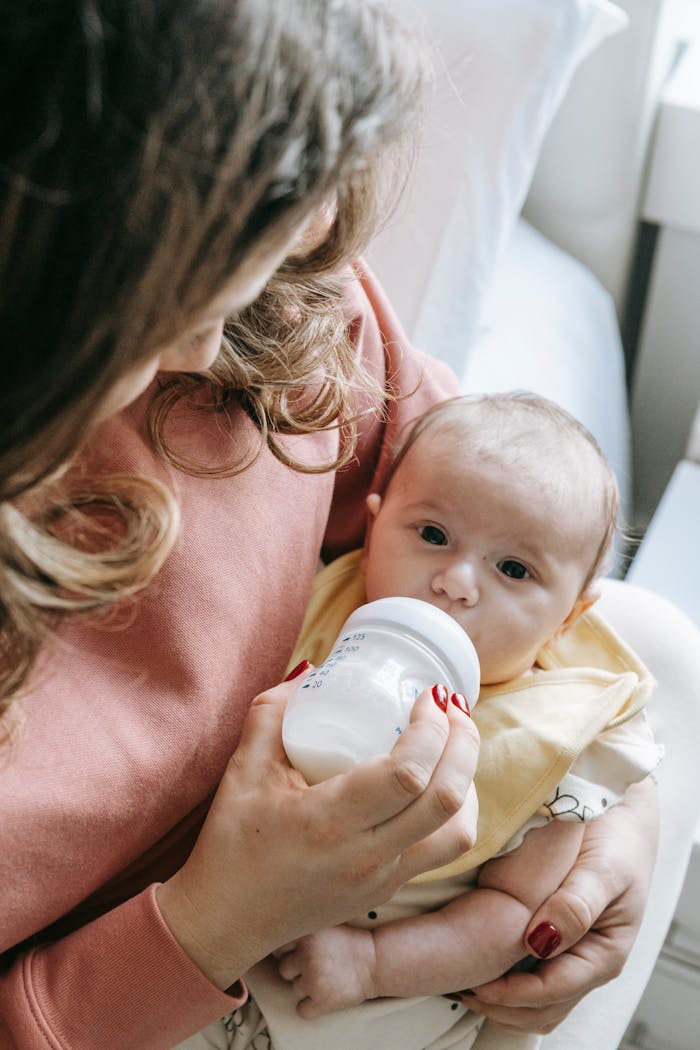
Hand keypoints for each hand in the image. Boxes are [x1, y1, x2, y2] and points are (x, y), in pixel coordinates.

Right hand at [157, 679, 478, 990]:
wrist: (227, 921)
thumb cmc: (232, 843)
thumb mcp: (243, 769)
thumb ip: (272, 712)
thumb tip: (311, 671)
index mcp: (330, 821)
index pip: (408, 774)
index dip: (431, 729)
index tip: (428, 696)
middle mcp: (366, 855)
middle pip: (448, 800)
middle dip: (464, 744)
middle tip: (454, 709)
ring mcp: (382, 879)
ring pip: (458, 833)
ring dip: (467, 782)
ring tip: (454, 745)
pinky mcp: (387, 892)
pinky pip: (442, 851)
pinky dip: (455, 812)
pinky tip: (438, 783)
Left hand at [275, 926, 376, 1016]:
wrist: (375, 962)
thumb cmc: (348, 943)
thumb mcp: (324, 926)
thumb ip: (302, 932)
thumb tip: (275, 942)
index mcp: (306, 935)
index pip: (278, 948)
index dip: (289, 952)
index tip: (301, 953)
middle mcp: (306, 957)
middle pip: (284, 970)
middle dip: (297, 970)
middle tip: (317, 965)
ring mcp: (313, 980)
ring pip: (294, 989)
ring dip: (307, 987)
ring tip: (326, 977)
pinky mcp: (322, 1002)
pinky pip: (301, 1010)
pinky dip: (310, 1007)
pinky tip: (323, 995)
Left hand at [453, 780, 658, 1033]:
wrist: (622, 820)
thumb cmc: (617, 842)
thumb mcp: (603, 869)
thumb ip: (576, 904)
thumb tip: (540, 942)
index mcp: (604, 955)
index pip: (552, 992)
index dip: (513, 995)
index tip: (476, 985)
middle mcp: (588, 964)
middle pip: (542, 1009)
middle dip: (501, 1006)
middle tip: (457, 988)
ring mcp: (573, 955)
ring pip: (536, 1002)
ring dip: (501, 1001)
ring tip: (461, 983)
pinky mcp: (558, 941)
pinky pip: (532, 976)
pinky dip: (506, 979)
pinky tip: (478, 961)